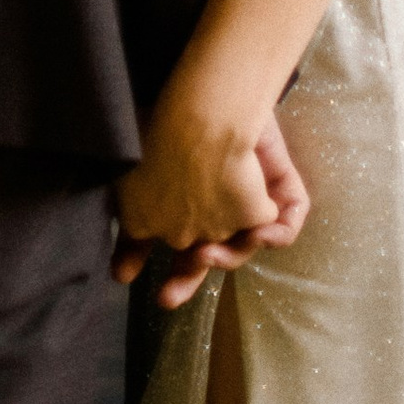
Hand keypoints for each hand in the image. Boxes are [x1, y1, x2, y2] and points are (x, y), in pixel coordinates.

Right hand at [112, 112, 308, 308]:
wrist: (204, 108)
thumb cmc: (163, 134)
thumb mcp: (132, 182)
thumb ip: (132, 225)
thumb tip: (120, 269)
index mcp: (178, 198)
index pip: (165, 243)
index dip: (151, 263)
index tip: (126, 278)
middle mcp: (212, 203)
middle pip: (204, 254)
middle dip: (185, 277)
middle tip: (166, 295)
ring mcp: (247, 200)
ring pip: (241, 245)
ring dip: (226, 256)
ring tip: (207, 253)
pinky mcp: (279, 191)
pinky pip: (283, 227)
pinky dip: (274, 235)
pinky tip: (258, 233)